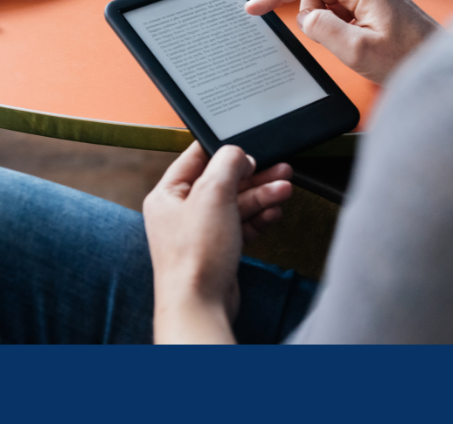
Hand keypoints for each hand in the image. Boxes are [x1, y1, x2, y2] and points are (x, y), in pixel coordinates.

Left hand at [143, 142, 292, 343]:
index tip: (248, 147)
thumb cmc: (194, 257)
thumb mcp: (212, 194)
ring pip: (235, 204)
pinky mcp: (218, 250)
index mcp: (168, 194)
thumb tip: (237, 152)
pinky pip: (241, 225)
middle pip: (222, 182)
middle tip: (278, 168)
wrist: (200, 305)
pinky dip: (258, 218)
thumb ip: (227, 164)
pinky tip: (274, 212)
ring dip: (261, 195)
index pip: (196, 158)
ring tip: (284, 188)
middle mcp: (181, 212)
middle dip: (253, 175)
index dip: (224, 151)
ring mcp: (201, 232)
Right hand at [246, 0, 439, 84]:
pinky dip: (341, 29)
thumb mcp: (357, 50)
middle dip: (314, 17)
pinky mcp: (379, 7)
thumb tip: (307, 17)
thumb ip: (322, 28)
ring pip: (329, 4)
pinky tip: (361, 45)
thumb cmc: (409, 60)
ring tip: (355, 46)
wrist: (443, 71)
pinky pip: (344, 13)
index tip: (253, 8)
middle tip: (337, 43)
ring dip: (329, 26)